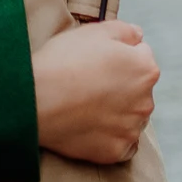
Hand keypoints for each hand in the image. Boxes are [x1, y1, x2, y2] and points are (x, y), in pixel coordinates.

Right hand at [31, 19, 159, 164]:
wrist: (36, 99)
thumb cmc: (63, 61)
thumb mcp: (94, 31)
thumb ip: (125, 30)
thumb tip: (138, 36)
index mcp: (145, 69)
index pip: (141, 56)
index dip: (118, 54)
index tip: (97, 59)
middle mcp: (146, 102)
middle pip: (137, 89)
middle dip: (121, 84)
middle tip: (89, 81)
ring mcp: (132, 129)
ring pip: (130, 116)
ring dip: (116, 111)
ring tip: (85, 103)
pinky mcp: (117, 151)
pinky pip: (121, 143)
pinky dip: (109, 135)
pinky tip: (88, 124)